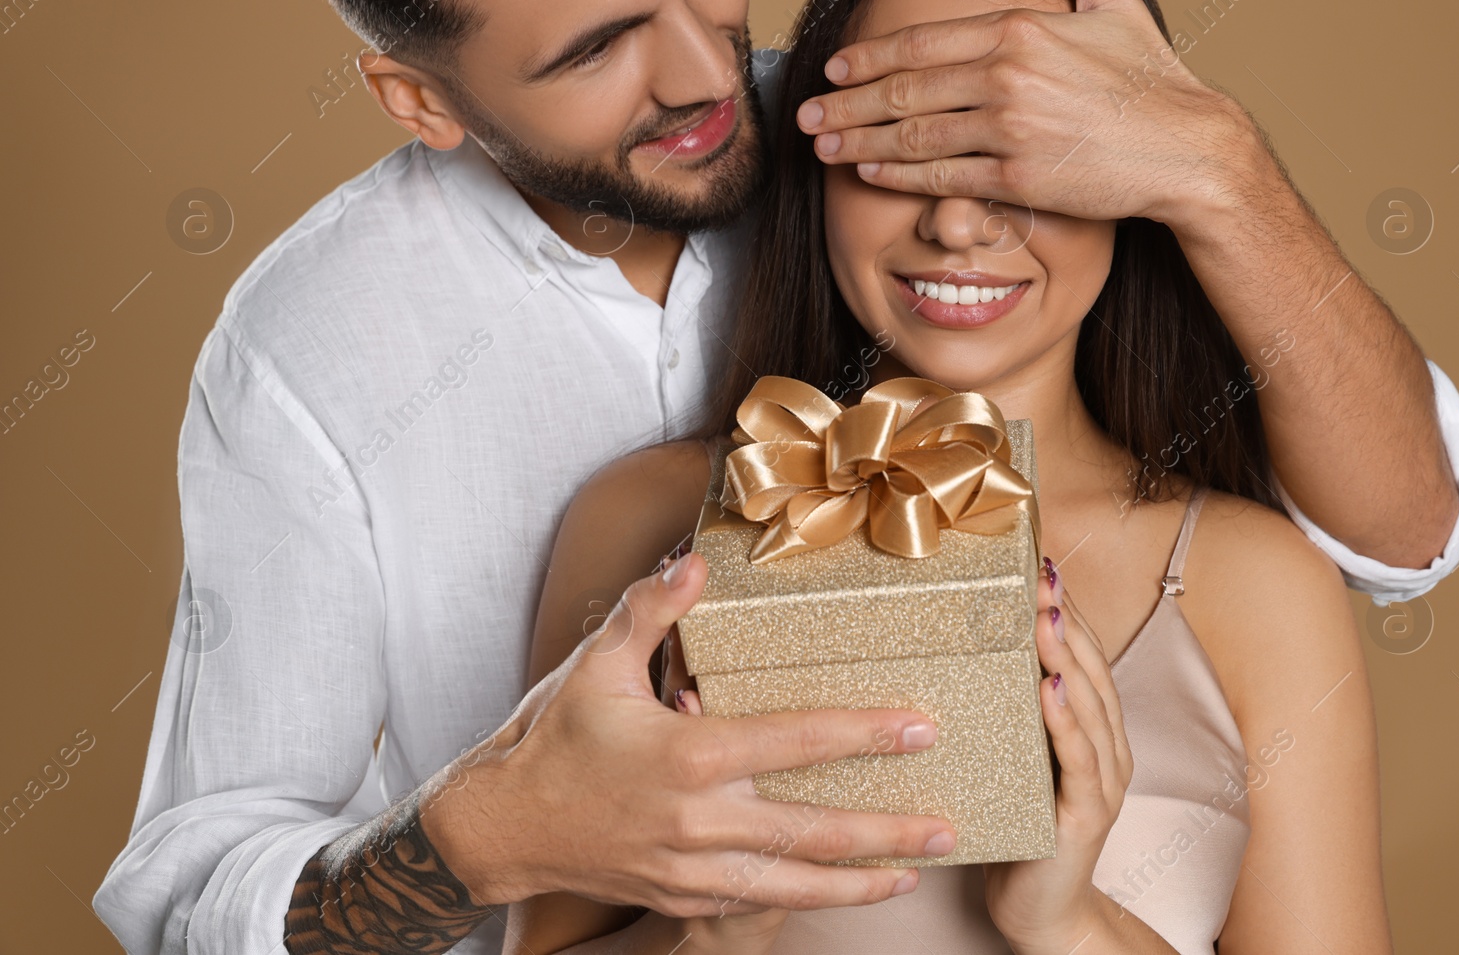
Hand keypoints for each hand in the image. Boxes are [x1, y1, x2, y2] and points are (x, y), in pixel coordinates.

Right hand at [419, 553, 955, 912]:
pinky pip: (758, 904)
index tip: (920, 728)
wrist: (503, 828)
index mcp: (689, 756)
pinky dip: (807, 898)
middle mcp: (699, 820)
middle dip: (887, 831)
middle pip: (813, 831)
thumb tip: (694, 563)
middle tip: (947, 826)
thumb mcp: (596, 665)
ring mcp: (692, 868)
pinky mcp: (682, 895)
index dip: (864, 734)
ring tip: (916, 870)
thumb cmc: (553, 741)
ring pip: (794, 883)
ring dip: (861, 879)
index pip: (796, 743)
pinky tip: (843, 889)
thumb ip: (650, 611)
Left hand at [795, 0, 1257, 231]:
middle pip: (905, 89)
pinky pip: (943, 176)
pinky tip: (870, 173)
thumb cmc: (1152, 82)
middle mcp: (1007, 75)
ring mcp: (1010, 128)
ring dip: (860, 142)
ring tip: (825, 148)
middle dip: (847, 102)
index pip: (922, 42)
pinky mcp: (1018, 176)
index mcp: (1019, 30)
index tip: (835, 66)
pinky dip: (900, 175)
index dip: (870, 56)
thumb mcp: (1115, 4)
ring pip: (914, 135)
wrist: (1188, 149)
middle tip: (809, 115)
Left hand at [983, 563, 1133, 950]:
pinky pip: (1078, 761)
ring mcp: (1100, 782)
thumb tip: (955, 653)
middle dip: (1066, 618)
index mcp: (1090, 730)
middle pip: (1090, 669)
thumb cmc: (1021, 831)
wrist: (1043, 913)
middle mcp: (1105, 748)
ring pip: (1089, 706)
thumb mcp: (1013, 759)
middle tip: (1042, 573)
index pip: (1082, 657)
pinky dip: (1066, 722)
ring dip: (1067, 657)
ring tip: (1045, 615)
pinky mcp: (1084, 816)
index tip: (1040, 565)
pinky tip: (1051, 689)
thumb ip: (1005, 713)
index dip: (1066, 610)